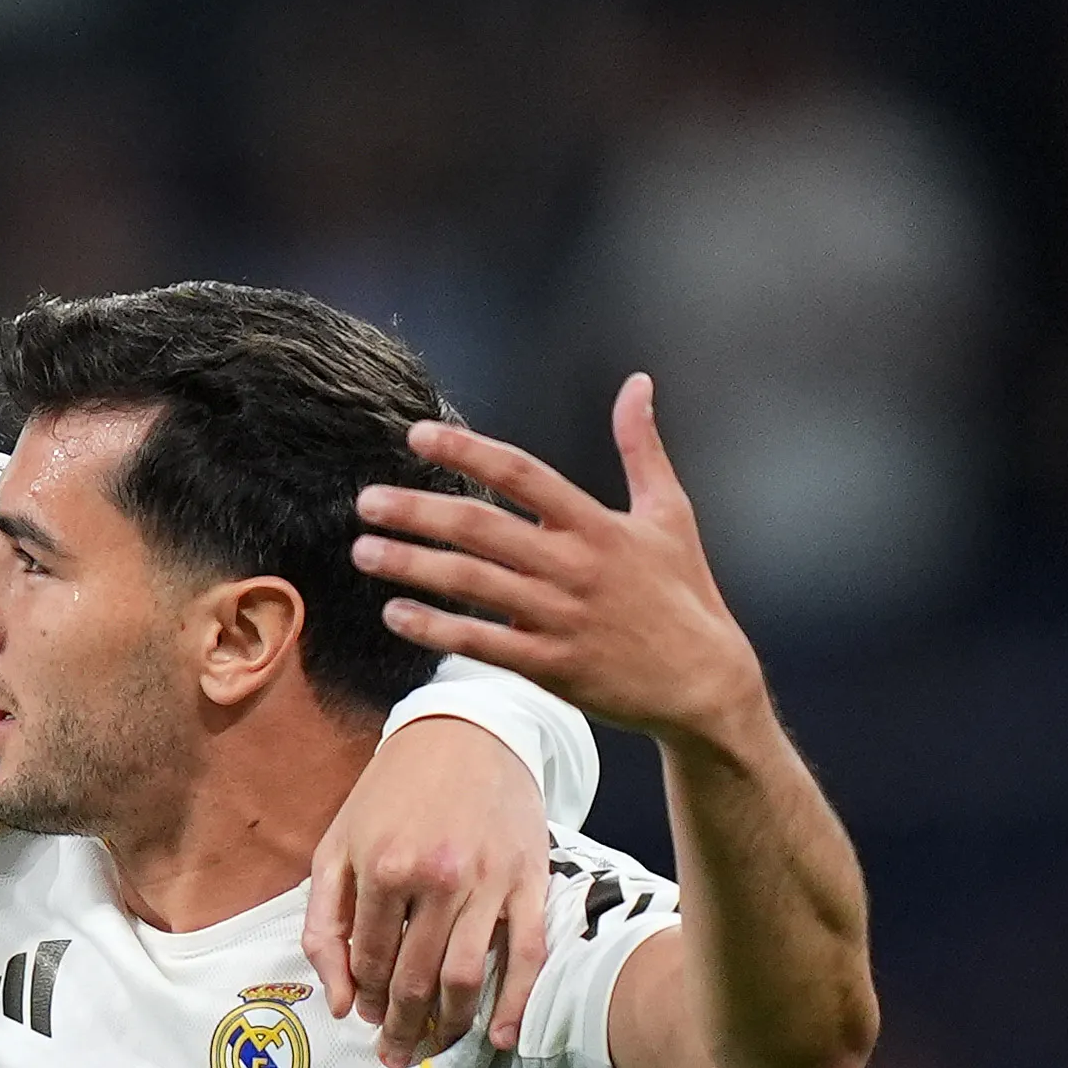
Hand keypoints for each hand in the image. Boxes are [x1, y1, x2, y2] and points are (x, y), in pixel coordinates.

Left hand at [302, 718, 554, 1065]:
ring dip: (449, 1024)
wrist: (465, 736)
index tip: (368, 1017)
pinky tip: (501, 1037)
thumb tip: (339, 1002)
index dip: (367, 999)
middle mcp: (436, 879)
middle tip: (397, 1053)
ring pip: (466, 977)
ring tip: (436, 1047)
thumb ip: (324, 924)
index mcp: (383, 868)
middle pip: (416, 979)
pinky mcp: (530, 881)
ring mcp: (488, 882)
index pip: (371, 961)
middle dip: (403, 1026)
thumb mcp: (336, 846)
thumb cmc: (391, 794)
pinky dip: (515, 1002)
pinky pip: (527, 954)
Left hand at [352, 375, 769, 752]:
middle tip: (367, 500)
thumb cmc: (682, 593)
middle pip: (482, 528)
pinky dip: (435, 628)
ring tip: (363, 550)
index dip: (468, 452)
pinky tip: (395, 613)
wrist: (704, 683)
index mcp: (597, 525)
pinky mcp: (550, 665)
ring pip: (472, 584)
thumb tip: (638, 384)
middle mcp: (574, 566)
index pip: (522, 473)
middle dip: (418, 512)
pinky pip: (481, 643)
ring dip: (411, 565)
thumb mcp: (670, 513)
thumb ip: (642, 448)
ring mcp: (559, 618)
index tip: (417, 435)